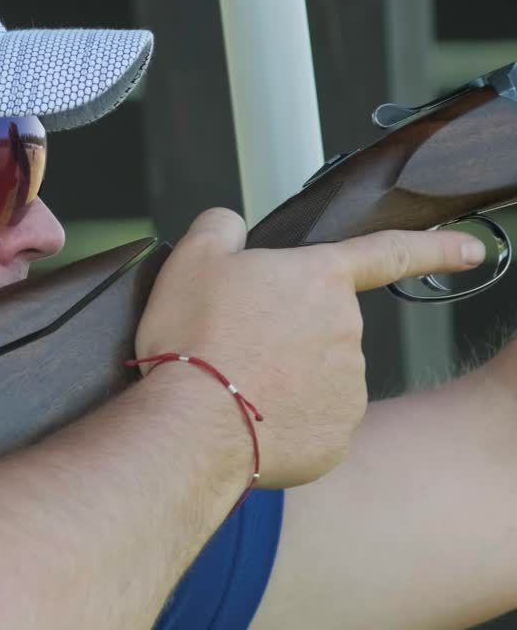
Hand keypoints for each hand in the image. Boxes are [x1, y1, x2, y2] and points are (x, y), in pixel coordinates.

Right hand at [135, 207, 484, 487]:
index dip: (436, 248)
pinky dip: (282, 420)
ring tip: (232, 385)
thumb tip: (231, 227)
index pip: (389, 252)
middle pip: (323, 326)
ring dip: (282, 378)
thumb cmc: (194, 341)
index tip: (471, 250)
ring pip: (316, 376)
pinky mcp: (336, 436)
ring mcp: (348, 387)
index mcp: (319, 279)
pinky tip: (246, 418)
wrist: (194, 424)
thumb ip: (221, 227)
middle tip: (234, 345)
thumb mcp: (192, 259)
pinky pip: (311, 422)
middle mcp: (346, 330)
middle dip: (286, 335)